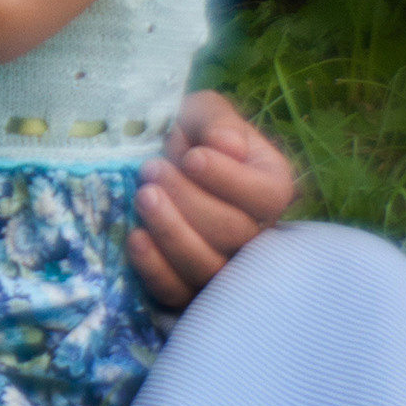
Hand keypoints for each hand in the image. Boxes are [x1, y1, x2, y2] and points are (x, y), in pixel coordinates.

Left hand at [127, 90, 297, 308]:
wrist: (150, 157)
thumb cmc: (186, 133)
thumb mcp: (202, 112)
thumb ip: (217, 121)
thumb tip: (227, 145)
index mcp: (270, 185)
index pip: (267, 197)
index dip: (228, 180)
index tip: (191, 158)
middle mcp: (256, 232)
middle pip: (236, 234)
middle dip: (189, 201)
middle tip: (150, 170)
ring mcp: (223, 263)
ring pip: (209, 268)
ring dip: (172, 233)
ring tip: (142, 197)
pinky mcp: (186, 284)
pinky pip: (178, 293)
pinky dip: (155, 268)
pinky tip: (134, 237)